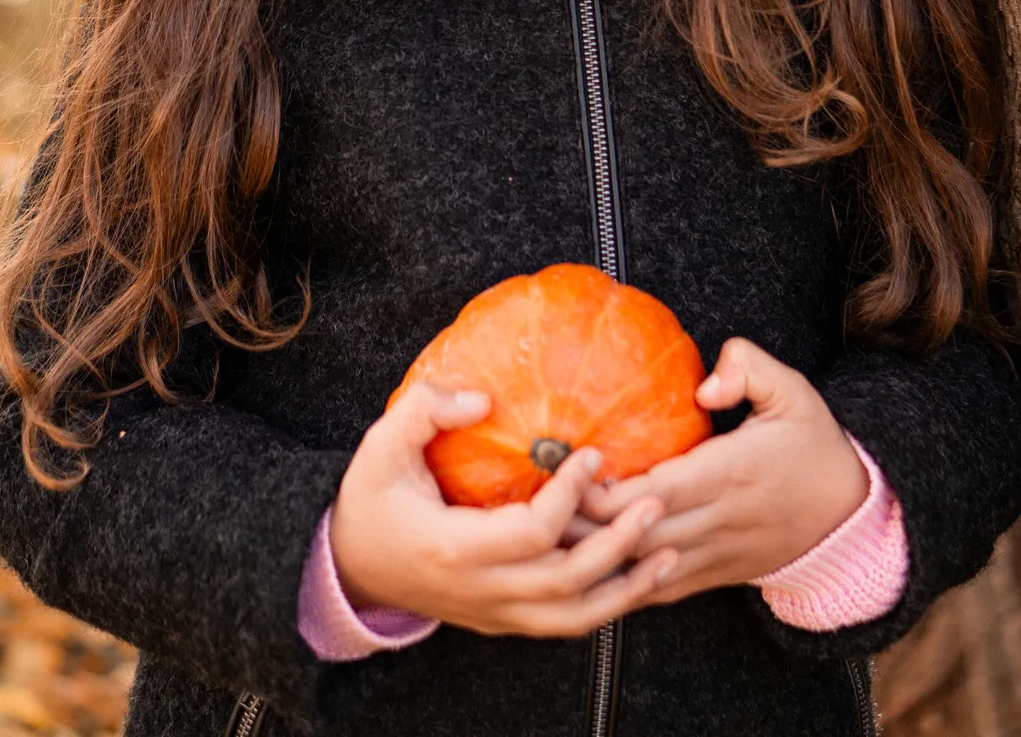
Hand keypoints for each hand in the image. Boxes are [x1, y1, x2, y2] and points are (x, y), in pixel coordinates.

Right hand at [330, 382, 679, 636]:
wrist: (351, 569)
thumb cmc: (371, 500)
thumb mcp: (381, 445)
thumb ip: (426, 410)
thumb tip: (482, 398)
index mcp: (453, 547)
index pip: (529, 534)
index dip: (568, 496)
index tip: (593, 455)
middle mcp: (480, 590)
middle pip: (565, 583)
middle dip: (617, 544)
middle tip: (656, 500)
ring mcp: (494, 613)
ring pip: (573, 618)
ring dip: (627, 587)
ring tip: (669, 551)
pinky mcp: (503, 620)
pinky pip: (564, 623)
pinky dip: (606, 603)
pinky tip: (638, 576)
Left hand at [569, 338, 869, 605]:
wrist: (852, 520)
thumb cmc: (814, 445)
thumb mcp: (794, 391)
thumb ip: (749, 369)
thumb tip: (705, 383)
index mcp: (730, 473)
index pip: (657, 489)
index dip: (608, 488)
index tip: (565, 468)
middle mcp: (717, 520)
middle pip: (636, 532)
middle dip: (583, 524)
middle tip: (534, 502)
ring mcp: (713, 555)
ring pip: (641, 566)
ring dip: (592, 555)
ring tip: (542, 537)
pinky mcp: (712, 576)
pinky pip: (658, 588)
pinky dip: (618, 582)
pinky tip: (580, 568)